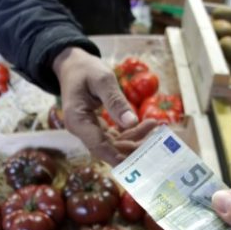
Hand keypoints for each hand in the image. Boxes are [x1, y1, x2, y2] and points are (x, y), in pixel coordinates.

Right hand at [54, 47, 145, 163]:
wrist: (74, 65)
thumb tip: (132, 122)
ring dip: (136, 138)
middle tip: (156, 141)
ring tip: (155, 125)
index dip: (117, 157)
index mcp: (77, 120)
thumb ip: (116, 101)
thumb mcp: (102, 80)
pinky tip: (149, 124)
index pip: (97, 146)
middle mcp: (82, 130)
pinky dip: (132, 131)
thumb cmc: (86, 69)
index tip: (136, 165)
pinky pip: (116, 135)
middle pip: (109, 148)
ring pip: (115, 143)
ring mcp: (89, 130)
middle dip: (133, 147)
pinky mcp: (98, 127)